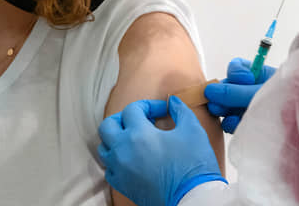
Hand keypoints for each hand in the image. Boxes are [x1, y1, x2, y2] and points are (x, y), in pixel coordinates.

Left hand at [98, 97, 224, 205]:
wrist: (192, 199)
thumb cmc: (193, 165)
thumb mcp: (192, 131)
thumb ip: (180, 110)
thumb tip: (172, 102)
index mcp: (139, 134)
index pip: (132, 109)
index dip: (149, 105)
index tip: (163, 111)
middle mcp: (123, 151)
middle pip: (107, 126)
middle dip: (123, 118)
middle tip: (141, 120)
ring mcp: (120, 169)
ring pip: (104, 147)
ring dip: (116, 139)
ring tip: (135, 139)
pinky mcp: (122, 185)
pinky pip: (109, 169)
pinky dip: (117, 160)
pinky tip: (133, 159)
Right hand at [204, 57, 275, 132]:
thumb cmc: (288, 100)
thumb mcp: (261, 92)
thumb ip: (237, 92)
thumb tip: (210, 90)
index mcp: (257, 74)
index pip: (236, 69)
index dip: (236, 73)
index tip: (246, 79)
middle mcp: (250, 90)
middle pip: (227, 88)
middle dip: (222, 96)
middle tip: (219, 104)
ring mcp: (248, 107)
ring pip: (227, 107)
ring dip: (225, 111)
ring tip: (227, 115)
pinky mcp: (248, 124)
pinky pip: (232, 122)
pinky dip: (232, 123)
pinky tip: (236, 125)